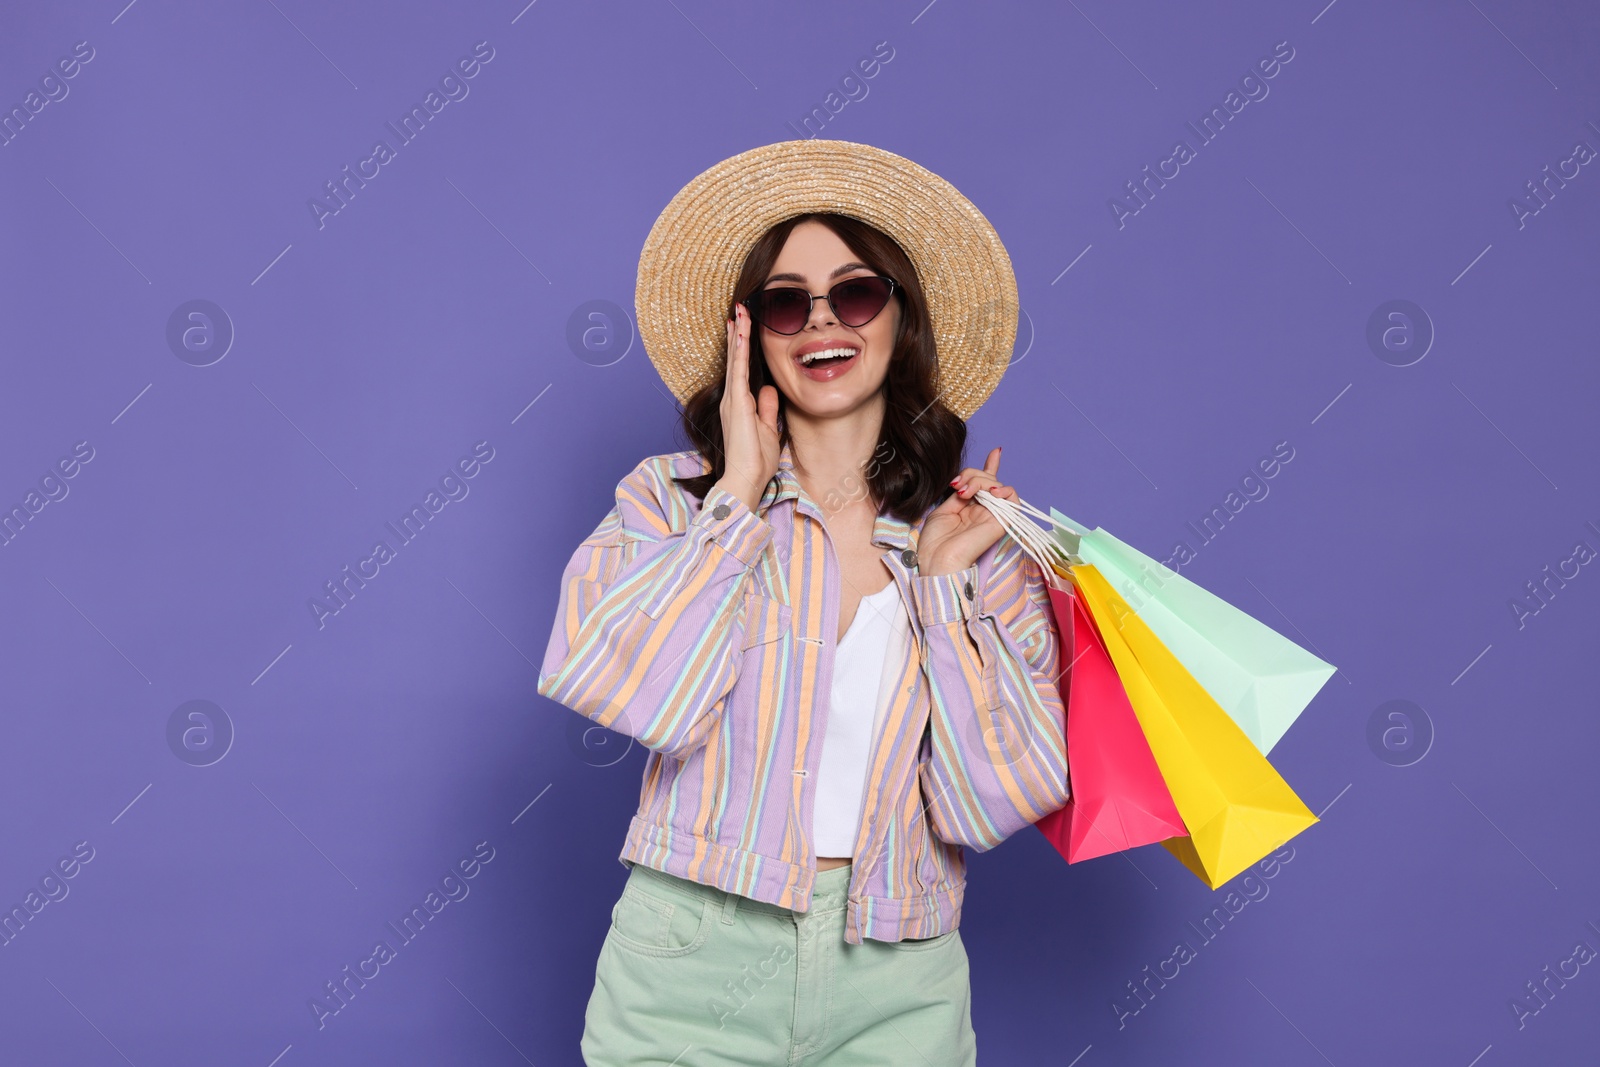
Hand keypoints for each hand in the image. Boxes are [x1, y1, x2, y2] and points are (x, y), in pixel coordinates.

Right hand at [712, 303, 780, 512]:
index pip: (741, 367)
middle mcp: (732, 398)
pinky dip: (740, 350)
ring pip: (736, 358)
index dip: (741, 345)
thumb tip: (770, 390)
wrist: (745, 478)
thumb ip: (767, 407)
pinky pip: (739, 370)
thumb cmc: (755, 460)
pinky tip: (742, 333)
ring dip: (738, 334)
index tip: (743, 325)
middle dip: (738, 332)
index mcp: (740, 403)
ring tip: (740, 311)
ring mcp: (733, 399)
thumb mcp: (766, 427)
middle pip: (735, 358)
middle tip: (739, 308)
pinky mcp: (737, 403)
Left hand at [917, 447, 1012, 576]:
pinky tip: (990, 492)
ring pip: (997, 486)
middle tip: (957, 487)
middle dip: (972, 474)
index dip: (991, 466)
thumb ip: (960, 494)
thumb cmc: (935, 542)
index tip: (996, 452)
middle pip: (988, 480)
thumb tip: (969, 480)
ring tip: (966, 492)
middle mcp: (984, 510)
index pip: (985, 483)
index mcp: (970, 508)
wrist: (937, 561)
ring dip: (981, 481)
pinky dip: (1005, 490)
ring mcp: (993, 515)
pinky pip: (1014, 500)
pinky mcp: (1001, 522)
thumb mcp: (944, 510)